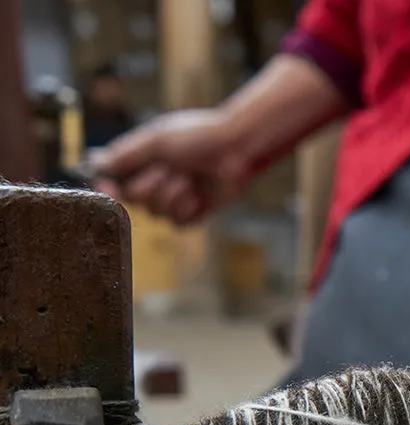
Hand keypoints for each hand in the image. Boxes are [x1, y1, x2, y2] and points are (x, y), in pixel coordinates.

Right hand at [91, 108, 252, 225]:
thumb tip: (95, 163)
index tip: (109, 188)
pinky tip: (198, 193)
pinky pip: (175, 222)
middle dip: (149, 185)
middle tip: (169, 168)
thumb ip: (125, 154)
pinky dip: (186, 206)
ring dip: (171, 193)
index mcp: (142, 162)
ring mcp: (173, 200)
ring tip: (189, 177)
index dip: (109, 189)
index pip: (113, 182)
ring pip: (155, 212)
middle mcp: (154, 182)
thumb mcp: (156, 140)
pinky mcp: (192, 214)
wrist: (235, 149)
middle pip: (132, 200)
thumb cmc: (198, 137)